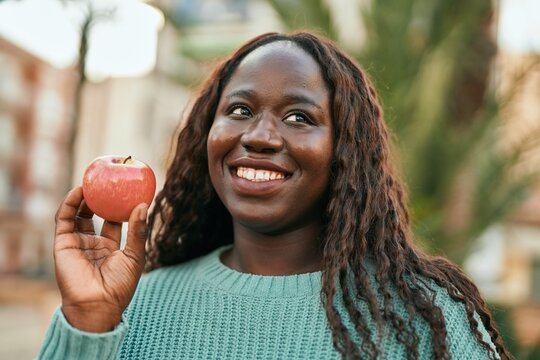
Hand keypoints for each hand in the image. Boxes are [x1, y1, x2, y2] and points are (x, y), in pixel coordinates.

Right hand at [53, 187, 147, 331]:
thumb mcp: (135, 255)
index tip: (125, 189)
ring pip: (78, 214)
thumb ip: (138, 231)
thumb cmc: (120, 285)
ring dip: (83, 198)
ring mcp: (77, 243)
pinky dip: (70, 204)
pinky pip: (64, 219)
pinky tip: (80, 191)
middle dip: (98, 198)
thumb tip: (144, 204)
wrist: (99, 305)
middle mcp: (92, 244)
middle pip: (93, 215)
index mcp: (110, 248)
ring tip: (92, 181)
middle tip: (106, 181)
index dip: (117, 205)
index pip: (113, 221)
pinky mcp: (63, 244)